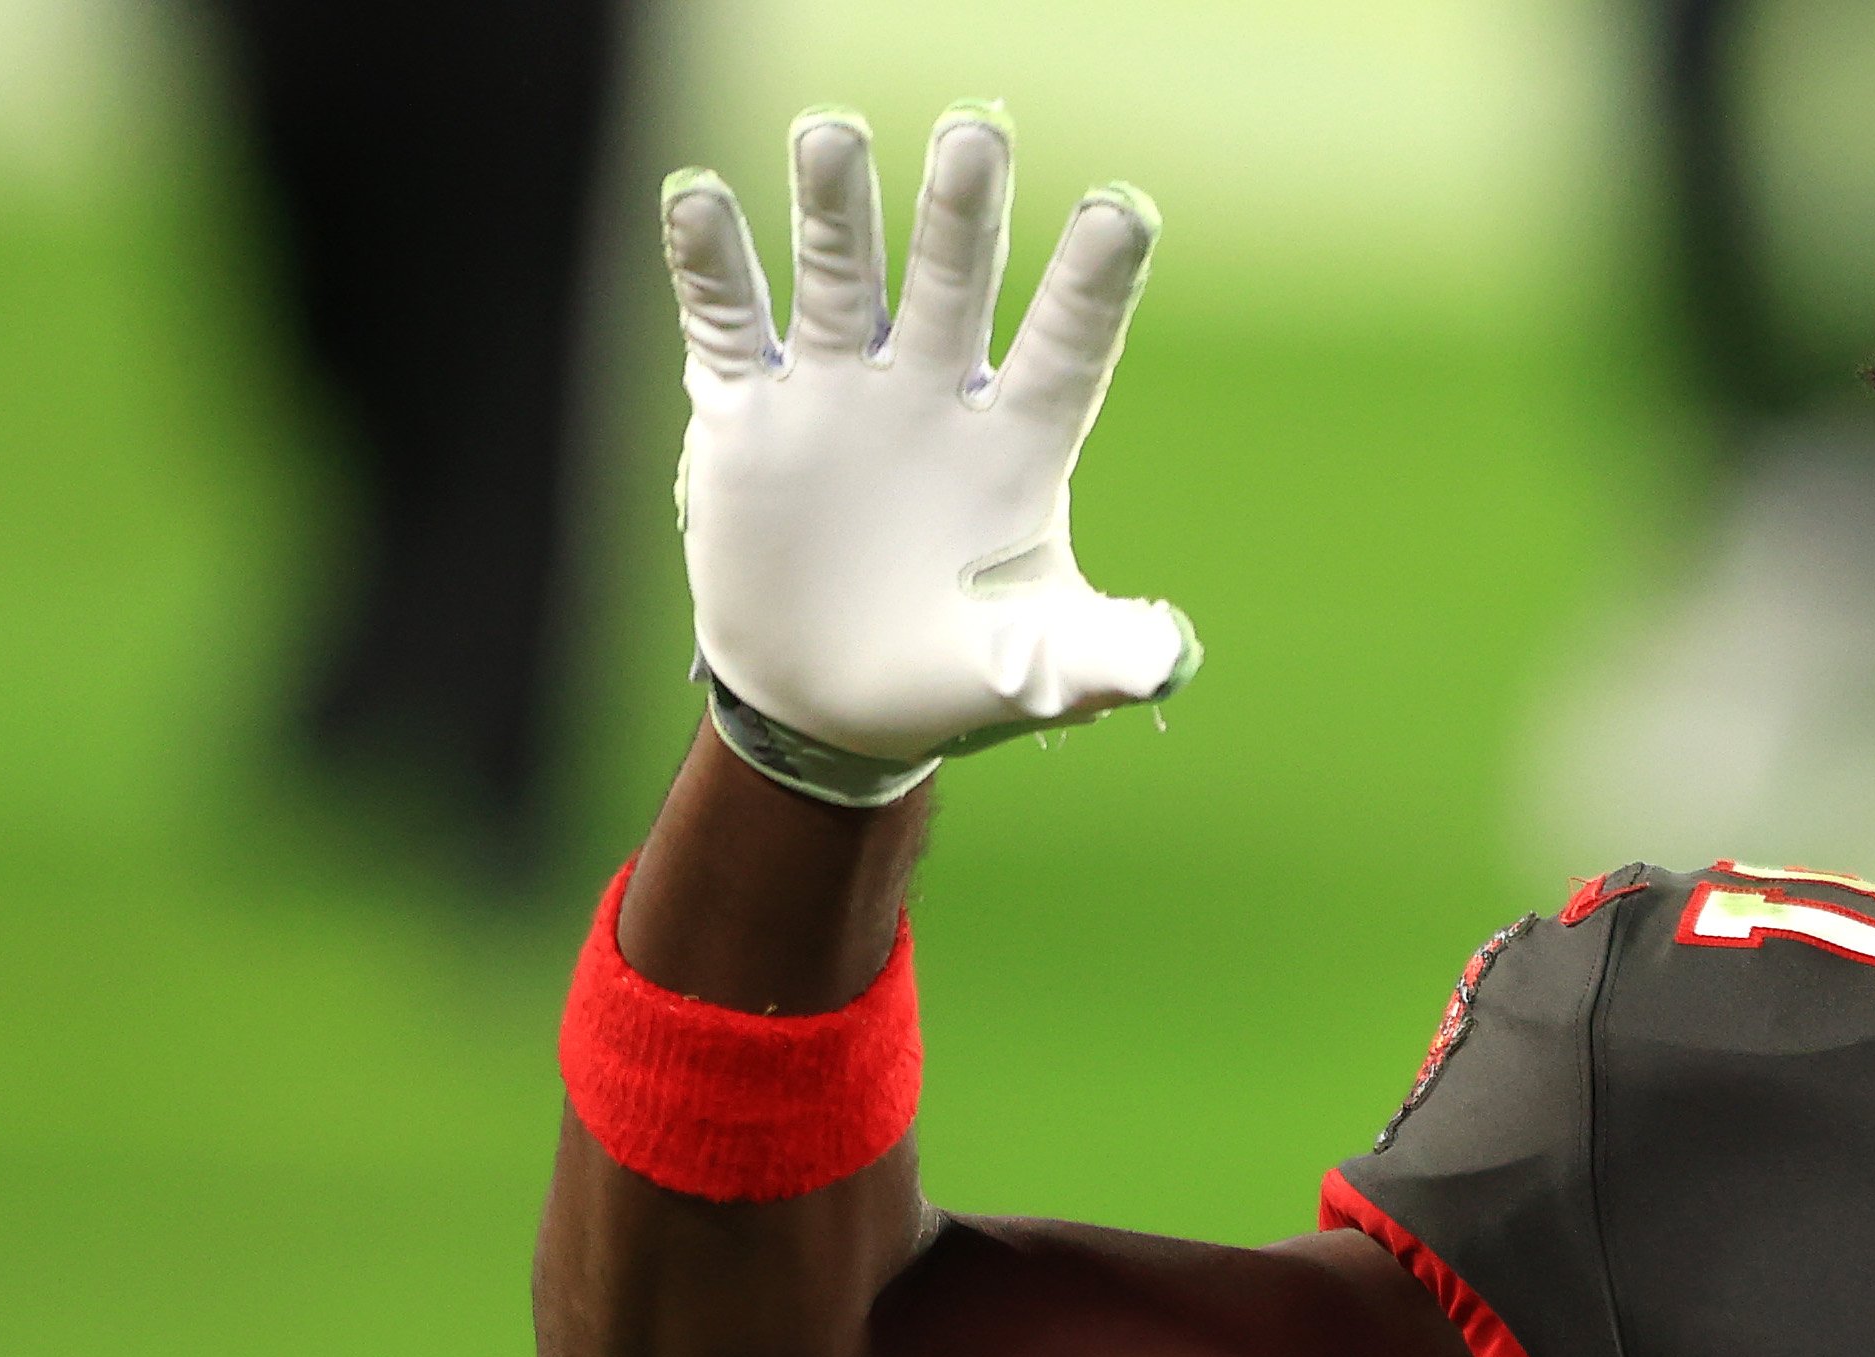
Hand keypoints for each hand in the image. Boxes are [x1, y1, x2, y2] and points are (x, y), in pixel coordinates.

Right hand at [659, 104, 1197, 804]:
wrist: (831, 705)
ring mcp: (839, 392)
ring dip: (836, 211)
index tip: (1125, 212)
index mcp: (1018, 444)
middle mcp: (932, 394)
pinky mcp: (749, 411)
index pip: (1065, 349)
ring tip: (833, 135)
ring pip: (840, 279)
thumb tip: (1176, 658)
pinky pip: (729, 323)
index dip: (1093, 285)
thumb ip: (1103, 656)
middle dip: (962, 213)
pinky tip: (699, 198)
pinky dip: (712, 265)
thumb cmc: (955, 677)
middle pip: (953, 285)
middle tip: (977, 134)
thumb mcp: (1035, 672)